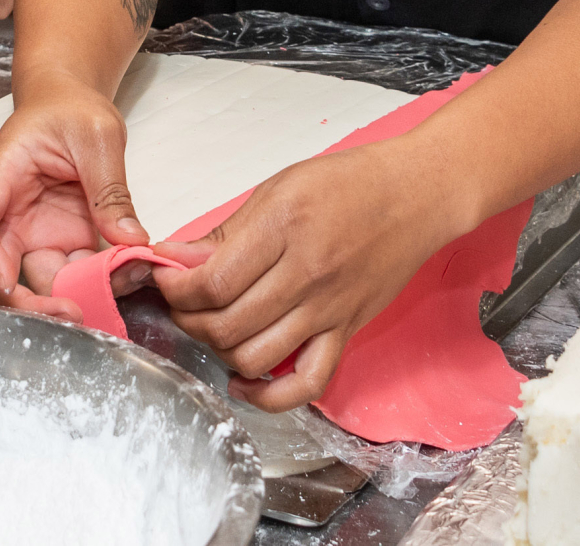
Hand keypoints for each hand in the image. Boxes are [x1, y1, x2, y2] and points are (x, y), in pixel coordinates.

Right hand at [0, 81, 151, 308]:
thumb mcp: (98, 137)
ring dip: (64, 299)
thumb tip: (129, 240)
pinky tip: (122, 278)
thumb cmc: (71, 109)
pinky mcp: (59, 243)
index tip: (7, 282)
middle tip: (71, 314)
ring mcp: (33, 233)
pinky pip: (68, 276)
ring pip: (32, 282)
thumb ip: (110, 189)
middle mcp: (9, 213)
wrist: (72, 105)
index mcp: (2, 175)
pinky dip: (91, 286)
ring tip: (111, 293)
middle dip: (26, 301)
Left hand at [155, 135, 462, 411]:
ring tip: (210, 328)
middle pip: (226, 324)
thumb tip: (175, 259)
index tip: (163, 279)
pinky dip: (269, 396)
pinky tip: (244, 382)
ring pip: (255, 357)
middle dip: (188, 319)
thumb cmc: (349, 183)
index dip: (175, 289)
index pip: (211, 281)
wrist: (416, 195)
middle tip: (181, 303)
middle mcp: (306, 274)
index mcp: (283, 228)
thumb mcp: (278, 188)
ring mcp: (328, 309)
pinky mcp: (347, 331)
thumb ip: (225, 232)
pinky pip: (306, 382)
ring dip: (219, 351)